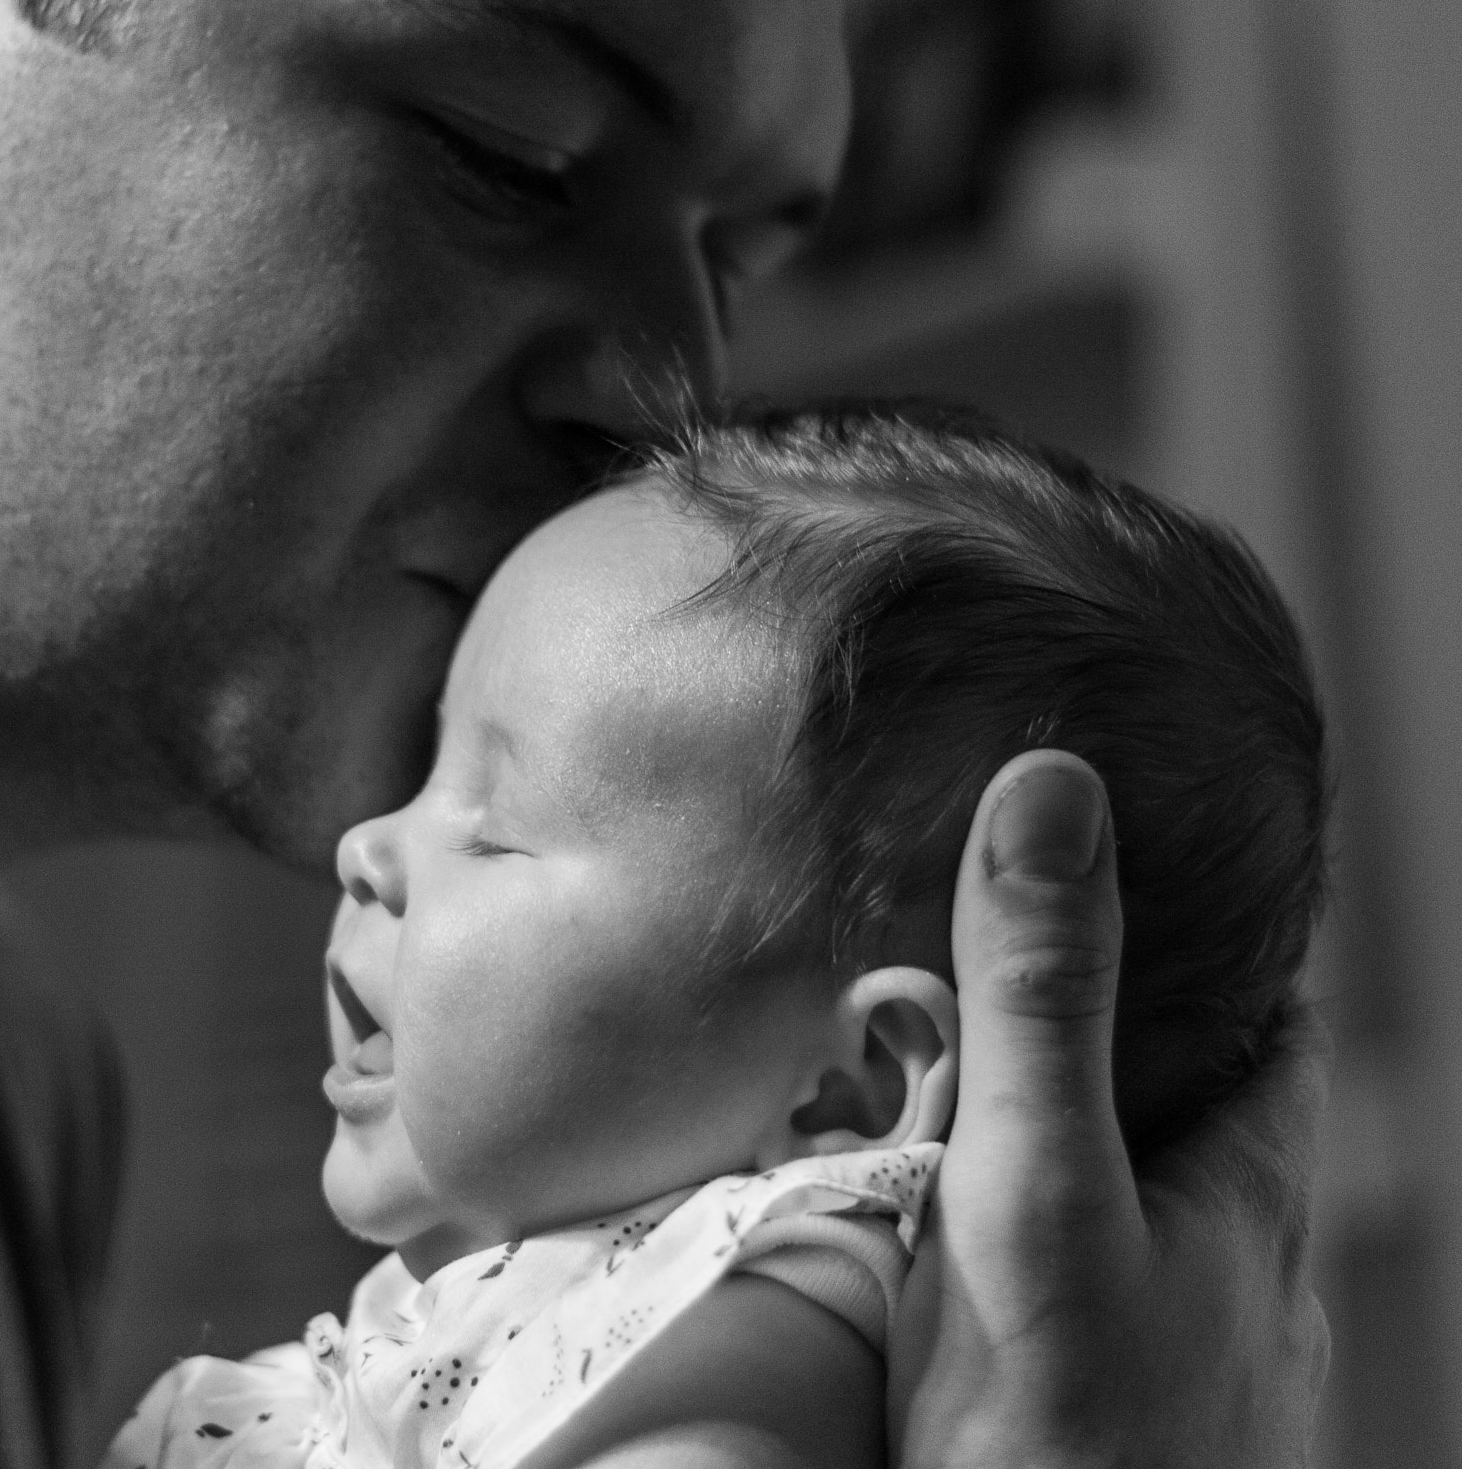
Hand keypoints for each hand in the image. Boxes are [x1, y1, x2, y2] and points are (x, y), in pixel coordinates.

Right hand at [887, 751, 1329, 1467]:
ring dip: (1036, 1126)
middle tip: (988, 934)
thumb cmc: (1066, 1439)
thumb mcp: (1043, 1192)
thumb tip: (1054, 782)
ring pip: (1109, 1194)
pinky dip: (995, 1219)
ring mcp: (1164, 1347)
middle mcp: (1222, 1267)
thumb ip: (1043, 1005)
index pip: (1262, 1016)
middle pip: (1178, 1101)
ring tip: (925, 1055)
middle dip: (1100, 1019)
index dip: (1215, 927)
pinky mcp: (1087, 1407)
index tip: (1138, 845)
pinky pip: (1050, 1271)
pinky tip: (922, 1228)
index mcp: (1242, 1188)